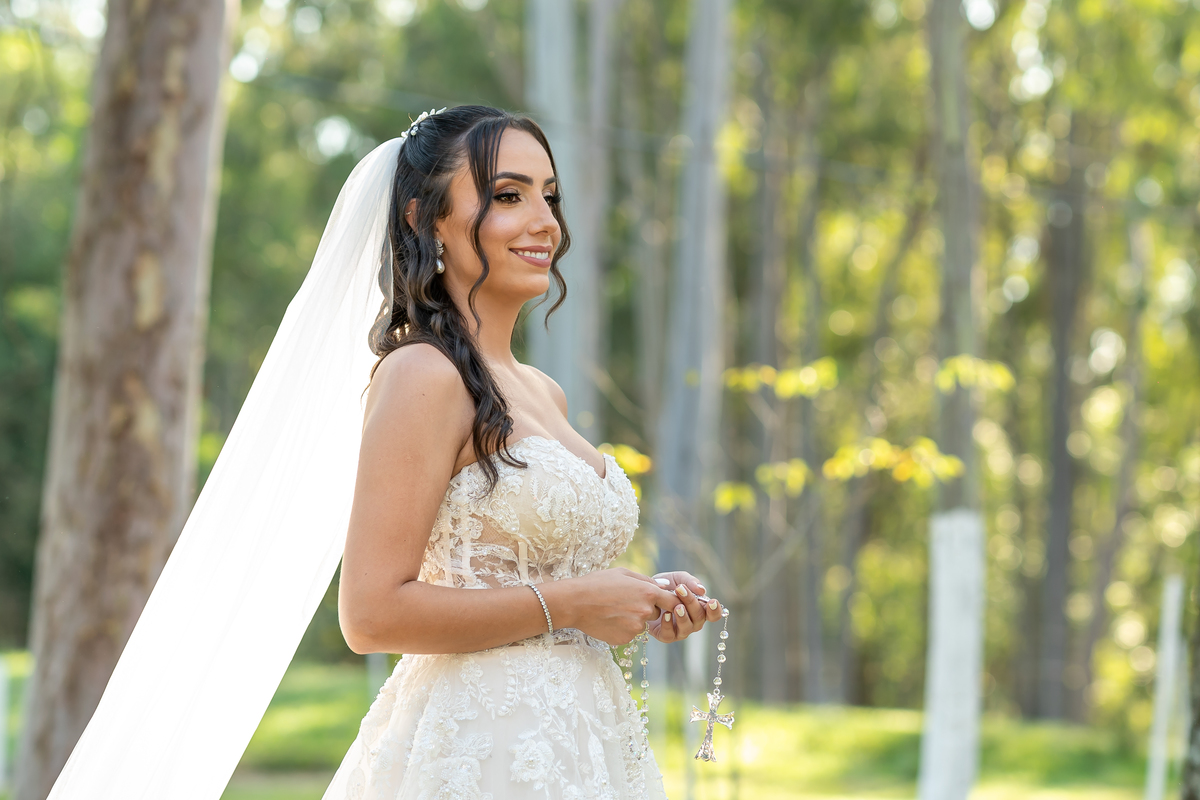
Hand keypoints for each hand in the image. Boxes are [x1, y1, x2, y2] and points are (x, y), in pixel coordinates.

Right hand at [540, 567, 682, 646]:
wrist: (575, 603)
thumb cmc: (598, 583)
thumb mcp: (623, 573)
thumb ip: (647, 580)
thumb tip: (665, 587)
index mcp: (648, 593)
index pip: (673, 601)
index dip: (670, 601)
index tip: (665, 601)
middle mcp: (645, 612)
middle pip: (656, 613)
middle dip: (647, 608)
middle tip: (626, 601)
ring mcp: (635, 627)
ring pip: (641, 624)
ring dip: (633, 619)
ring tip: (613, 609)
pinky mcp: (625, 639)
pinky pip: (629, 633)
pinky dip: (622, 628)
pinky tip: (608, 619)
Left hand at [648, 570, 722, 643]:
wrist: (645, 592)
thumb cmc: (666, 586)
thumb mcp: (678, 579)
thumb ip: (690, 582)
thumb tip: (702, 590)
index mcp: (700, 609)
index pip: (714, 615)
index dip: (715, 610)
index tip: (712, 602)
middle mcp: (693, 622)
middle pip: (700, 618)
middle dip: (691, 603)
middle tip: (681, 589)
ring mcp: (680, 630)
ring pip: (687, 628)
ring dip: (682, 617)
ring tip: (676, 606)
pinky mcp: (666, 636)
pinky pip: (670, 634)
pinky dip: (668, 624)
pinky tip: (664, 614)